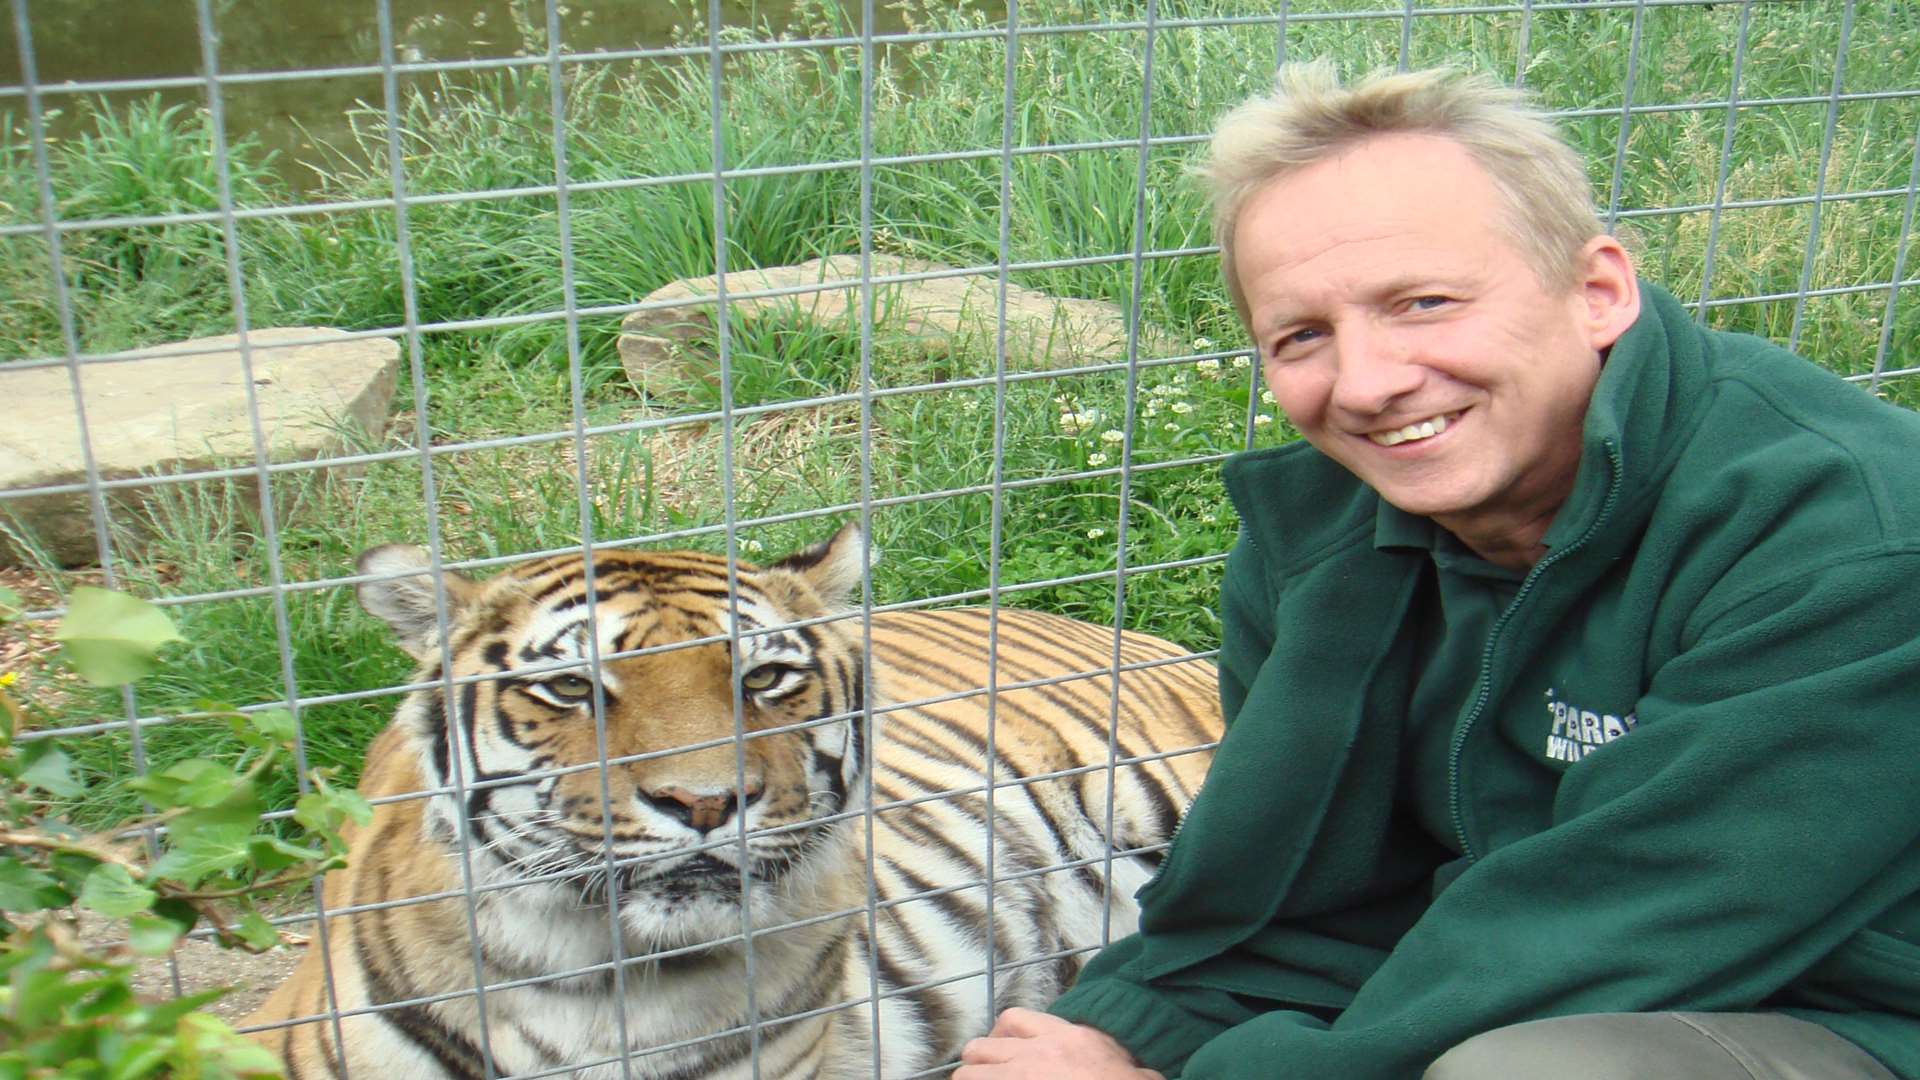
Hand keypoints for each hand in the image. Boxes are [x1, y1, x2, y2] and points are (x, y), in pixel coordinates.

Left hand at [955, 1007, 1165, 1079]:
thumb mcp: (1136, 1072)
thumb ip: (1117, 1061)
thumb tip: (1143, 1073)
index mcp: (1070, 1039)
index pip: (1015, 1020)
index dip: (1001, 1039)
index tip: (1002, 1056)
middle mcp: (1039, 1053)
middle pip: (981, 1046)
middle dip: (977, 1064)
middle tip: (986, 1078)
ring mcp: (1022, 1077)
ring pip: (967, 1073)